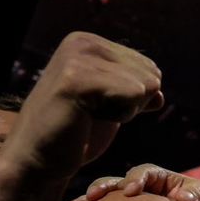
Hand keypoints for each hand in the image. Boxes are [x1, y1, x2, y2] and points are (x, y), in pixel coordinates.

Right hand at [0, 32, 162, 180]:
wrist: (40, 159)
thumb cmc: (77, 133)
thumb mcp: (114, 104)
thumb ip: (136, 91)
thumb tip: (159, 92)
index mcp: (89, 41)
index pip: (150, 68)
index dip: (133, 97)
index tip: (98, 106)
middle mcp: (83, 41)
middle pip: (151, 75)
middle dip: (132, 103)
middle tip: (93, 114)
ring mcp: (77, 58)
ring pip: (145, 86)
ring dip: (125, 111)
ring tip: (89, 115)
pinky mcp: (76, 79)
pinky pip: (133, 94)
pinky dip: (120, 115)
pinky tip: (88, 119)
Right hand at [63, 163, 199, 200]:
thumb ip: (197, 193)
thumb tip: (182, 198)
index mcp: (158, 178)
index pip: (143, 172)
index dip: (136, 178)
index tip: (132, 191)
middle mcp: (138, 188)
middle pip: (116, 182)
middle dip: (104, 187)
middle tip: (95, 197)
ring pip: (103, 198)